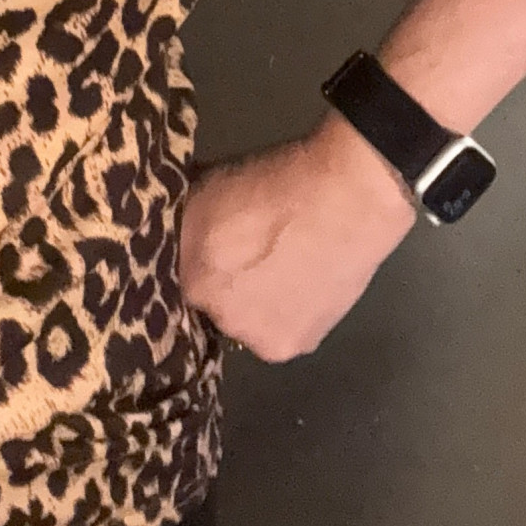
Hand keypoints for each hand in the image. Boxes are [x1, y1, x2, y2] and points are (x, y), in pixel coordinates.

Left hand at [178, 115, 418, 362]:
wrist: (347, 197)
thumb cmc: (274, 180)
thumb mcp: (208, 185)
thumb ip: (185, 223)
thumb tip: (177, 233)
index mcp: (194, 279)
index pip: (180, 278)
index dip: (197, 261)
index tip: (213, 247)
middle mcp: (222, 320)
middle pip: (214, 305)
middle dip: (225, 283)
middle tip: (251, 254)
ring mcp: (262, 338)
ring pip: (248, 321)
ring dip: (256, 302)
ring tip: (281, 265)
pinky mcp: (299, 345)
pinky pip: (282, 329)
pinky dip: (288, 310)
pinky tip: (302, 278)